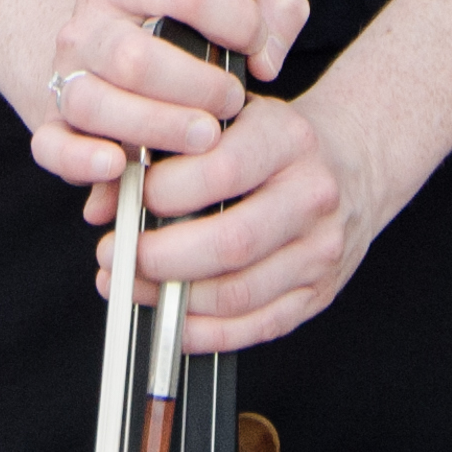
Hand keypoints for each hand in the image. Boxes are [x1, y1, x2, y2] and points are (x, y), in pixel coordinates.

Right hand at [36, 0, 306, 189]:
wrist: (120, 59)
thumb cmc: (187, 32)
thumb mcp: (235, 0)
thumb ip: (275, 8)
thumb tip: (265, 56)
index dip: (233, 19)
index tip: (256, 43)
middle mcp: (88, 25)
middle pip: (132, 58)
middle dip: (195, 87)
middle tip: (233, 102)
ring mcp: (66, 77)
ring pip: (94, 104)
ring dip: (157, 127)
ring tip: (206, 137)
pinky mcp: (53, 127)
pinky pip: (53, 146)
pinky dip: (82, 160)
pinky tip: (120, 165)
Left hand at [90, 86, 394, 352]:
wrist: (352, 163)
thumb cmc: (272, 140)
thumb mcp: (227, 118)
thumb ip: (161, 149)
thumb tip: (100, 204)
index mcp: (289, 139)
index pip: (223, 169)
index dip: (166, 191)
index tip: (130, 198)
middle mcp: (313, 196)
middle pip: (231, 242)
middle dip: (160, 257)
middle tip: (115, 255)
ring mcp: (319, 252)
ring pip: (239, 293)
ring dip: (173, 301)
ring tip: (131, 285)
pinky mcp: (316, 294)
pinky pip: (254, 328)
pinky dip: (203, 333)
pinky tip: (169, 320)